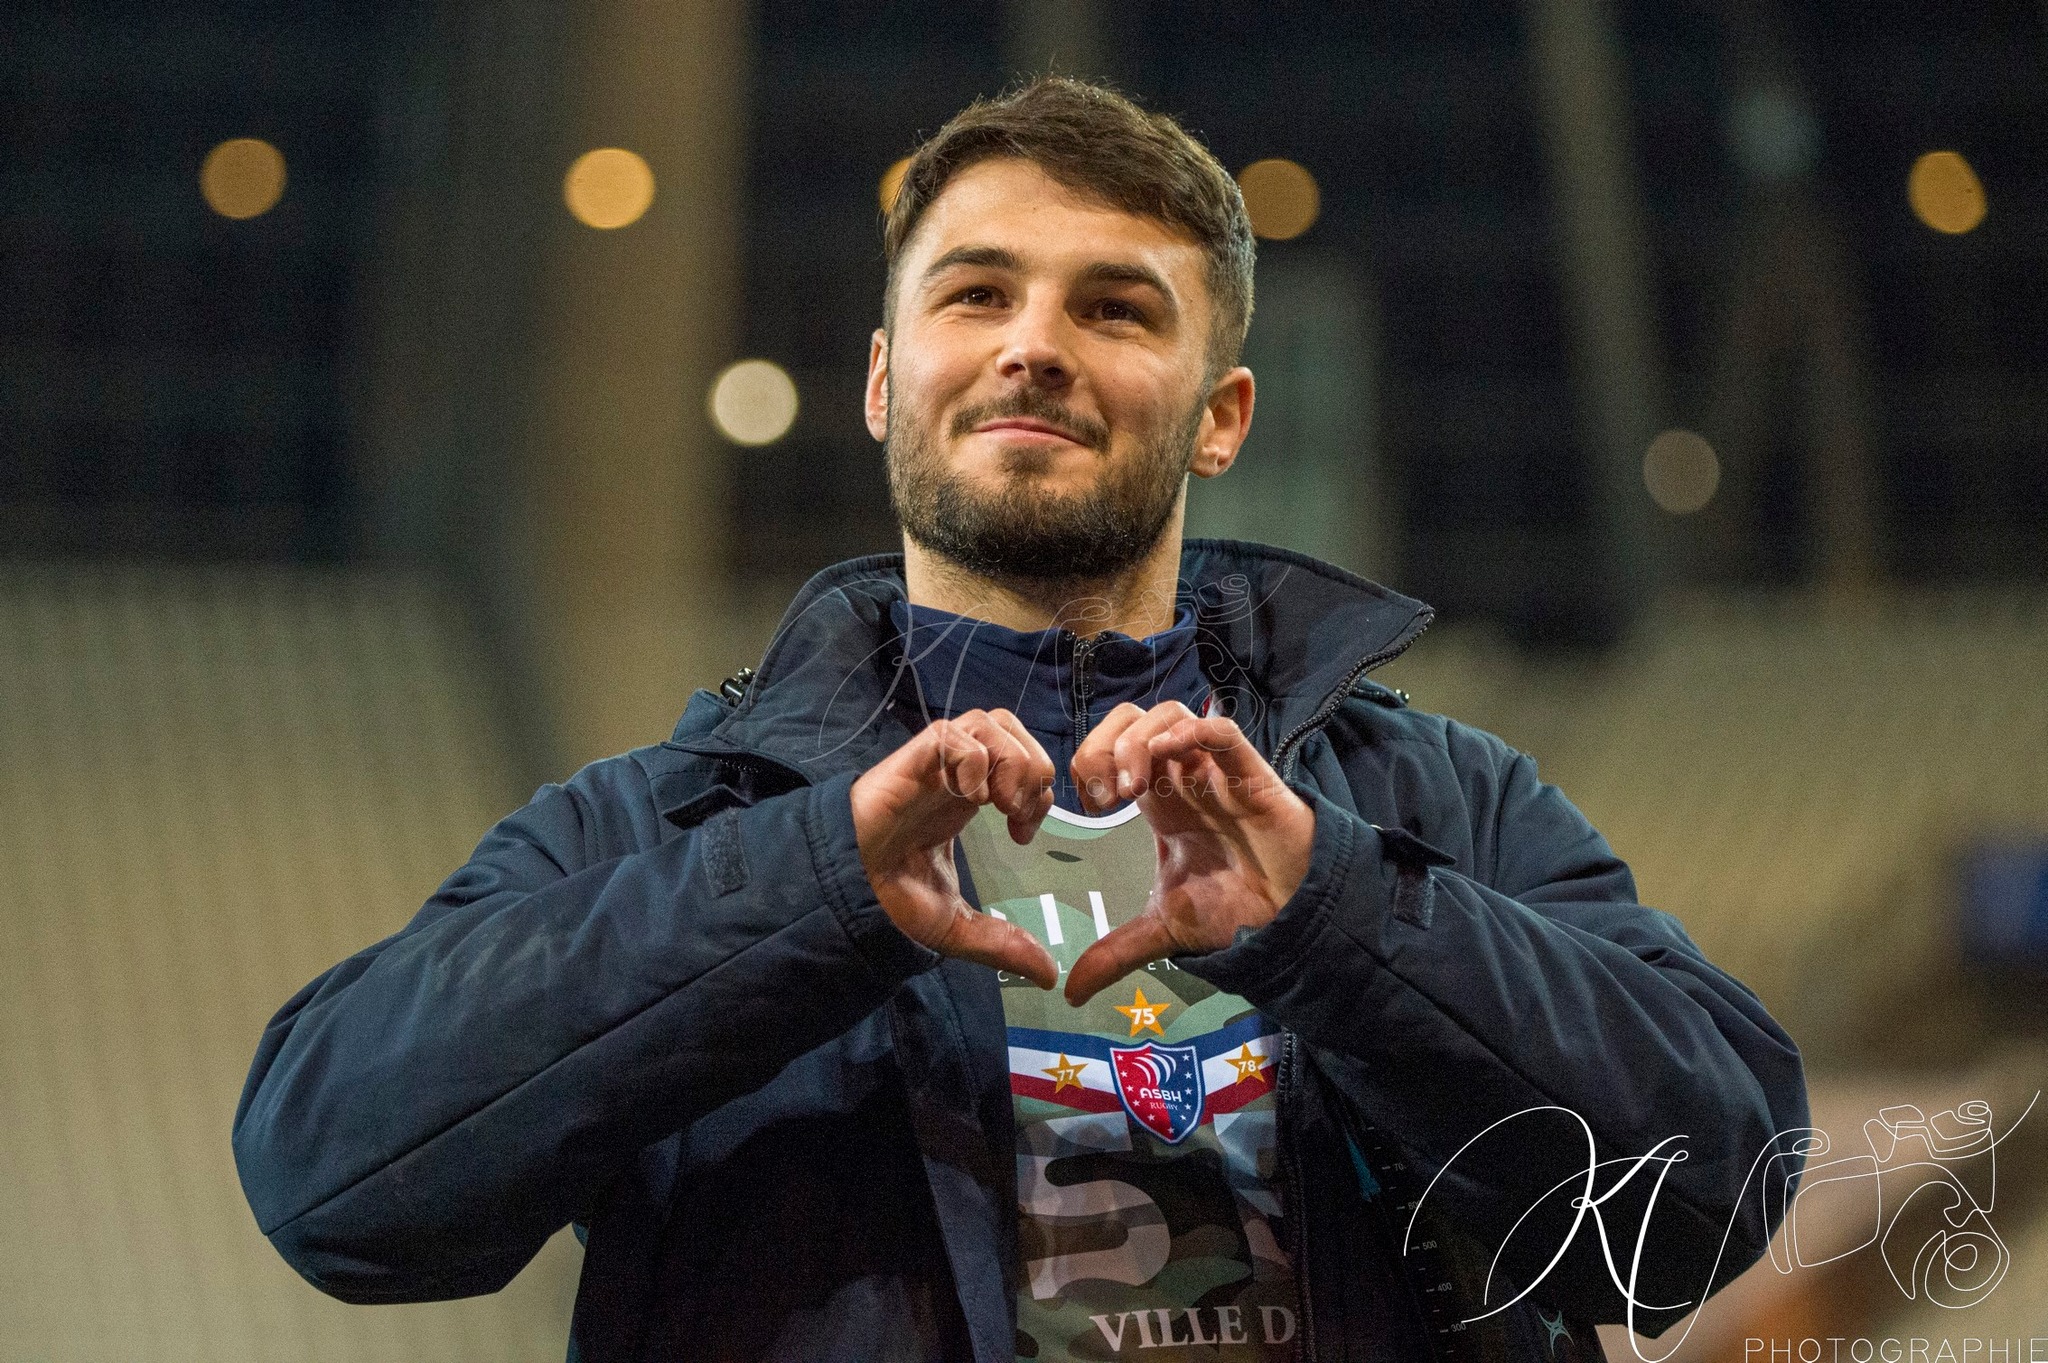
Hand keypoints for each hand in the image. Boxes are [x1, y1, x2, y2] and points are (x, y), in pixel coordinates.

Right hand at [850, 708, 1059, 987]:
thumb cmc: (889, 897)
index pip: (1022, 759)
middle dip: (1031, 765)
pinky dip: (974, 760)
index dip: (1037, 789)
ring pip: (988, 720)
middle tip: (1019, 812)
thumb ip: (1002, 942)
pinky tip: (971, 799)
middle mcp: (955, 774)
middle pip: (1010, 726)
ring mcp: (934, 764)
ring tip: (1001, 804)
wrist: (845, 892)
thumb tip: (1048, 975)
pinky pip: (954, 734)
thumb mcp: (957, 924)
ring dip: (1009, 759)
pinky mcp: (911, 761)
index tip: (1024, 834)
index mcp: (968, 799)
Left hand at [1064, 701, 1314, 1004]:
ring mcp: (1213, 771)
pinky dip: (1191, 731)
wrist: (1289, 919)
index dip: (1090, 762)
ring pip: (1169, 716)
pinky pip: (1220, 729)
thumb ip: (1116, 951)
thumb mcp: (1163, 929)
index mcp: (1156, 799)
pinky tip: (1171, 757)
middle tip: (1104, 794)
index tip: (1088, 806)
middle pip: (1131, 719)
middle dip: (1106, 744)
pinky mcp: (1249, 773)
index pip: (1110, 747)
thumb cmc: (1235, 909)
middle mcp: (1180, 777)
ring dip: (1140, 741)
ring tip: (1132, 788)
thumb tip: (1069, 991)